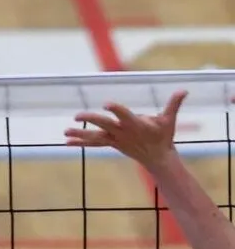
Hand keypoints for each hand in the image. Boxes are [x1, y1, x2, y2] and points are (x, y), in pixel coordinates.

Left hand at [65, 90, 187, 170]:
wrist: (158, 158)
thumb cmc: (163, 136)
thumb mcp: (169, 120)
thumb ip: (174, 104)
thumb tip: (184, 90)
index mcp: (136, 125)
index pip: (124, 115)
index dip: (116, 109)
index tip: (106, 104)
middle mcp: (123, 132)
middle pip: (104, 124)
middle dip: (91, 120)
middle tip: (76, 115)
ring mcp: (115, 139)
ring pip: (95, 137)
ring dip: (79, 134)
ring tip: (64, 132)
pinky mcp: (111, 143)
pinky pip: (94, 143)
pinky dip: (80, 142)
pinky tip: (67, 142)